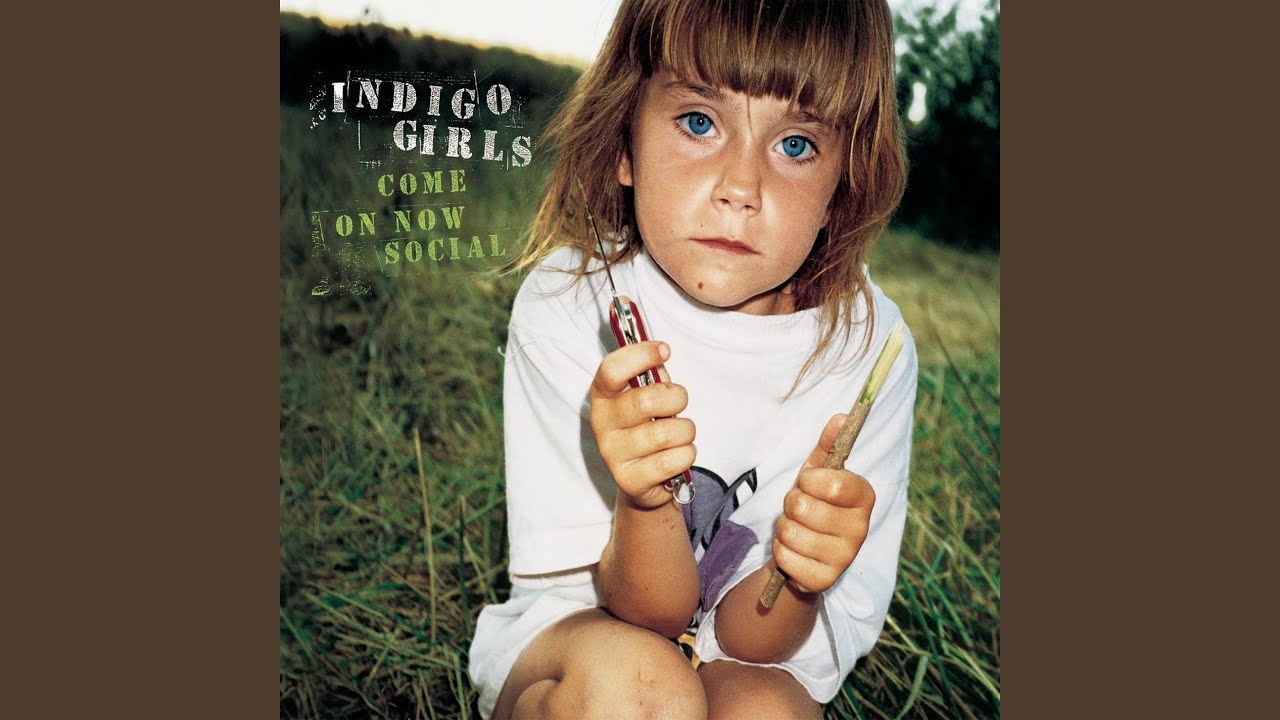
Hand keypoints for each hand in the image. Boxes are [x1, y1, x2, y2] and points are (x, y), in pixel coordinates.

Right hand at [589, 340, 695, 508]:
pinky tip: (678, 455)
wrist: (644, 479)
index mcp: (603, 396)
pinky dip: (686, 455)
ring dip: (685, 430)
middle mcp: (601, 423)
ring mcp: (612, 453)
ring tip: (680, 434)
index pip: (612, 369)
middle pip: (645, 400)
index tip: (665, 350)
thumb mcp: (647, 394)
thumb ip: (651, 372)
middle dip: (676, 397)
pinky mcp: (629, 480)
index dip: (640, 355)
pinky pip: (672, 460)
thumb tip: (655, 346)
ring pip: (665, 433)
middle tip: (679, 402)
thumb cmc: (648, 426)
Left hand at [772, 413, 876, 594]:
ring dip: (783, 527)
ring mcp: (845, 557)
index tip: (807, 482)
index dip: (809, 480)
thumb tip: (842, 417)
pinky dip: (780, 552)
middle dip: (790, 504)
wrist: (805, 550)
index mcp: (864, 496)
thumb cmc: (814, 502)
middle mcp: (861, 528)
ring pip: (790, 531)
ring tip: (796, 528)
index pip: (831, 483)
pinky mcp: (825, 580)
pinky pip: (785, 557)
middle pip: (802, 507)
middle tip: (799, 508)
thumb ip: (829, 444)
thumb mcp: (818, 471)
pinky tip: (793, 550)